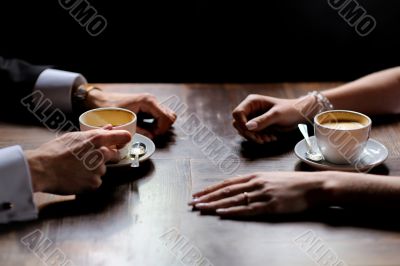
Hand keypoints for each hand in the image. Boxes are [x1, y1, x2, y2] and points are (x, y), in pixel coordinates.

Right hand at [26, 128, 130, 194]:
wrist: (42, 170)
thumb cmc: (54, 151)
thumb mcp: (74, 136)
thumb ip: (95, 133)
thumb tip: (109, 128)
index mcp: (96, 139)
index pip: (121, 137)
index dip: (124, 139)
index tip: (124, 140)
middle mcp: (101, 154)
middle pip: (113, 155)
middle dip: (106, 156)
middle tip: (89, 158)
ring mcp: (98, 170)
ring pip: (102, 169)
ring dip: (94, 169)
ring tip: (76, 168)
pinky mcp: (94, 183)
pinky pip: (96, 181)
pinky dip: (88, 180)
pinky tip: (76, 177)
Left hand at [87, 90, 176, 138]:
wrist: (101, 100)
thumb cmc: (109, 109)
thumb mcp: (123, 122)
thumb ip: (139, 130)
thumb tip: (151, 136)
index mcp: (148, 102)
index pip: (167, 117)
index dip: (161, 129)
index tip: (152, 135)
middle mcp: (152, 100)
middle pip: (170, 117)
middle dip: (162, 128)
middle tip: (150, 134)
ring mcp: (150, 103)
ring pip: (166, 117)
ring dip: (159, 126)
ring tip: (147, 131)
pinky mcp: (148, 107)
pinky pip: (159, 117)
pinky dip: (155, 124)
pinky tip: (144, 128)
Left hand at [189, 172, 332, 216]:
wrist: (313, 186)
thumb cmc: (293, 183)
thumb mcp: (271, 178)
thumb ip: (255, 182)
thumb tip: (240, 188)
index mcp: (255, 176)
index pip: (227, 182)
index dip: (211, 189)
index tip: (198, 194)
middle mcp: (255, 183)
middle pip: (226, 191)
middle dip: (207, 197)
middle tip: (193, 203)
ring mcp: (262, 194)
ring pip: (233, 200)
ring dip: (215, 205)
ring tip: (201, 208)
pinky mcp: (271, 206)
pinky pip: (248, 209)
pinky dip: (233, 211)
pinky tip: (221, 213)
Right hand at [232, 94, 314, 143]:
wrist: (300, 114)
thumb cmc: (290, 110)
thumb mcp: (276, 115)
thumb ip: (262, 120)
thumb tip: (248, 127)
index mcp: (252, 102)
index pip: (237, 113)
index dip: (241, 123)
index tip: (250, 131)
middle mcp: (250, 110)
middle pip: (238, 124)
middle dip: (249, 133)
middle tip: (261, 139)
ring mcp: (253, 118)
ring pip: (245, 131)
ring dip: (255, 137)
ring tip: (269, 138)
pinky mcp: (258, 126)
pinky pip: (252, 135)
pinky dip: (260, 138)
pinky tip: (271, 138)